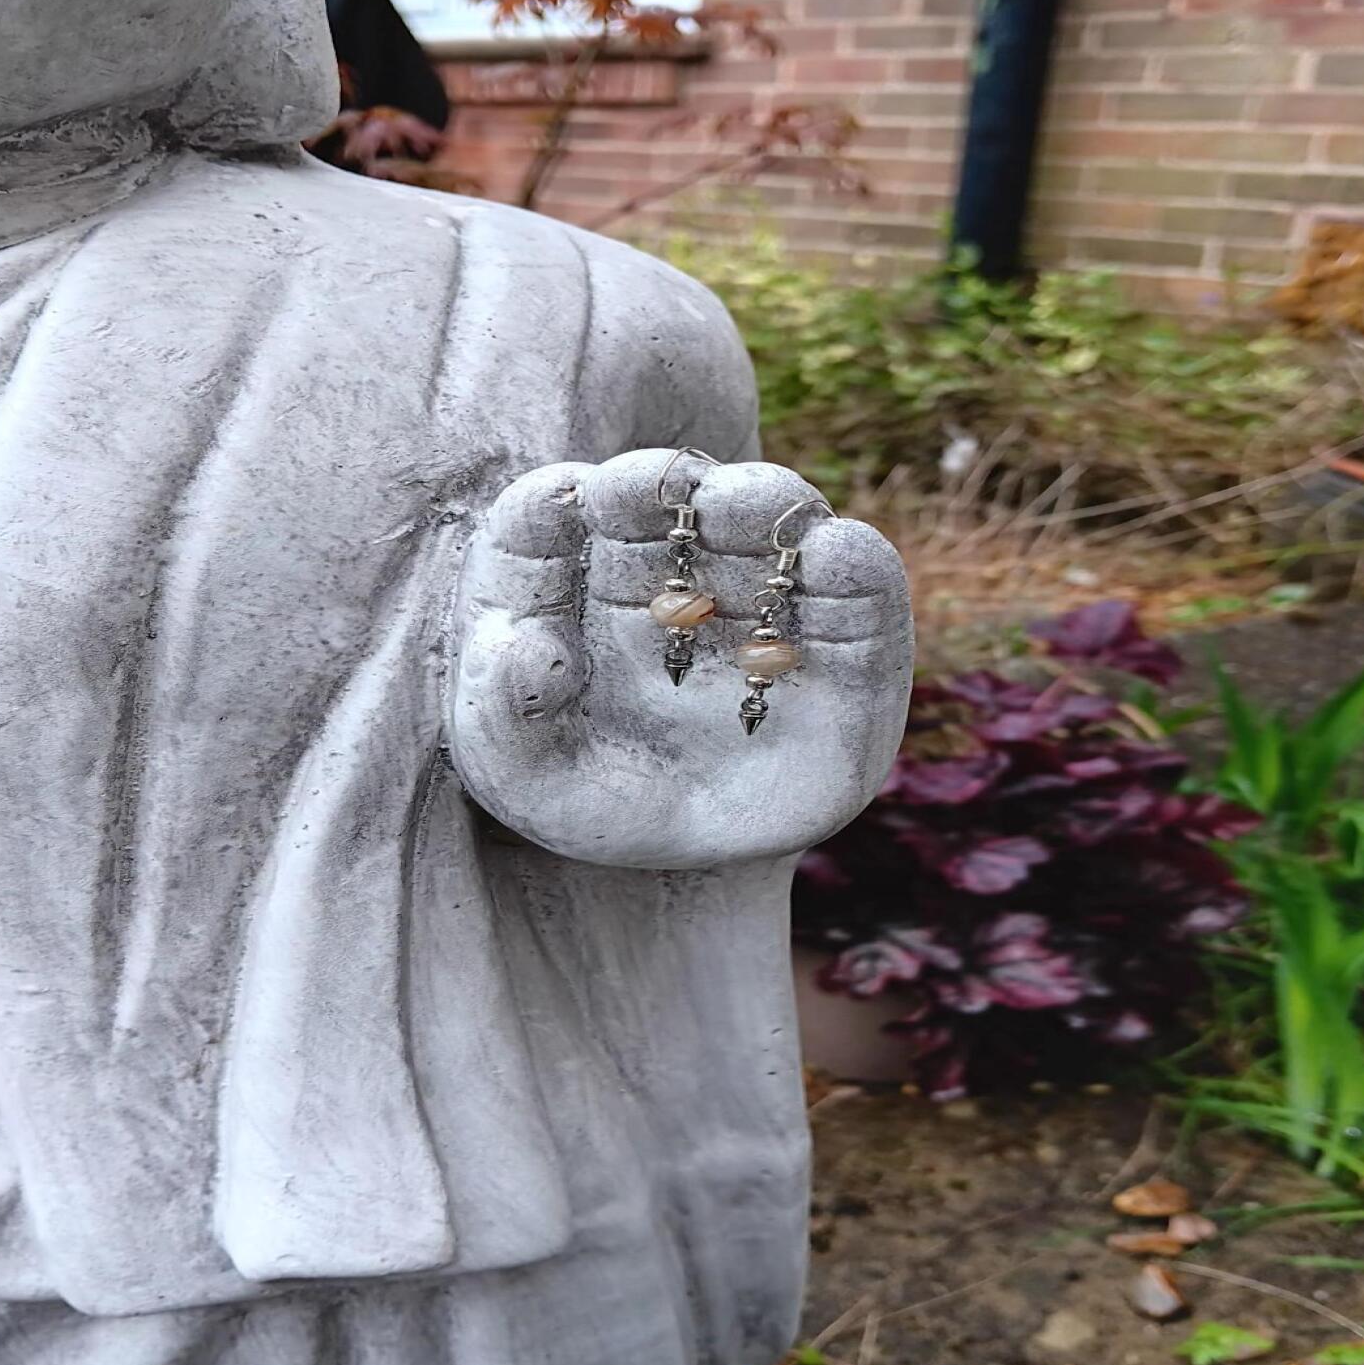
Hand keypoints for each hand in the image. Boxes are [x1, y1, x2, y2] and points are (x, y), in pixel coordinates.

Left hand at [448, 450, 912, 869]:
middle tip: (667, 484)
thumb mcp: (523, 783)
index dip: (554, 501)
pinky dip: (853, 560)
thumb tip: (528, 646)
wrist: (698, 885)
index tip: (567, 501)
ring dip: (761, 498)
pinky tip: (833, 552)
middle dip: (665, 480)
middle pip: (668, 498)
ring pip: (771, 518)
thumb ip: (501, 715)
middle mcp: (672, 578)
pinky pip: (862, 587)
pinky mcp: (848, 648)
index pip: (553, 520)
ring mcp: (761, 603)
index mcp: (580, 591)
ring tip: (743, 505)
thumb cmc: (599, 815)